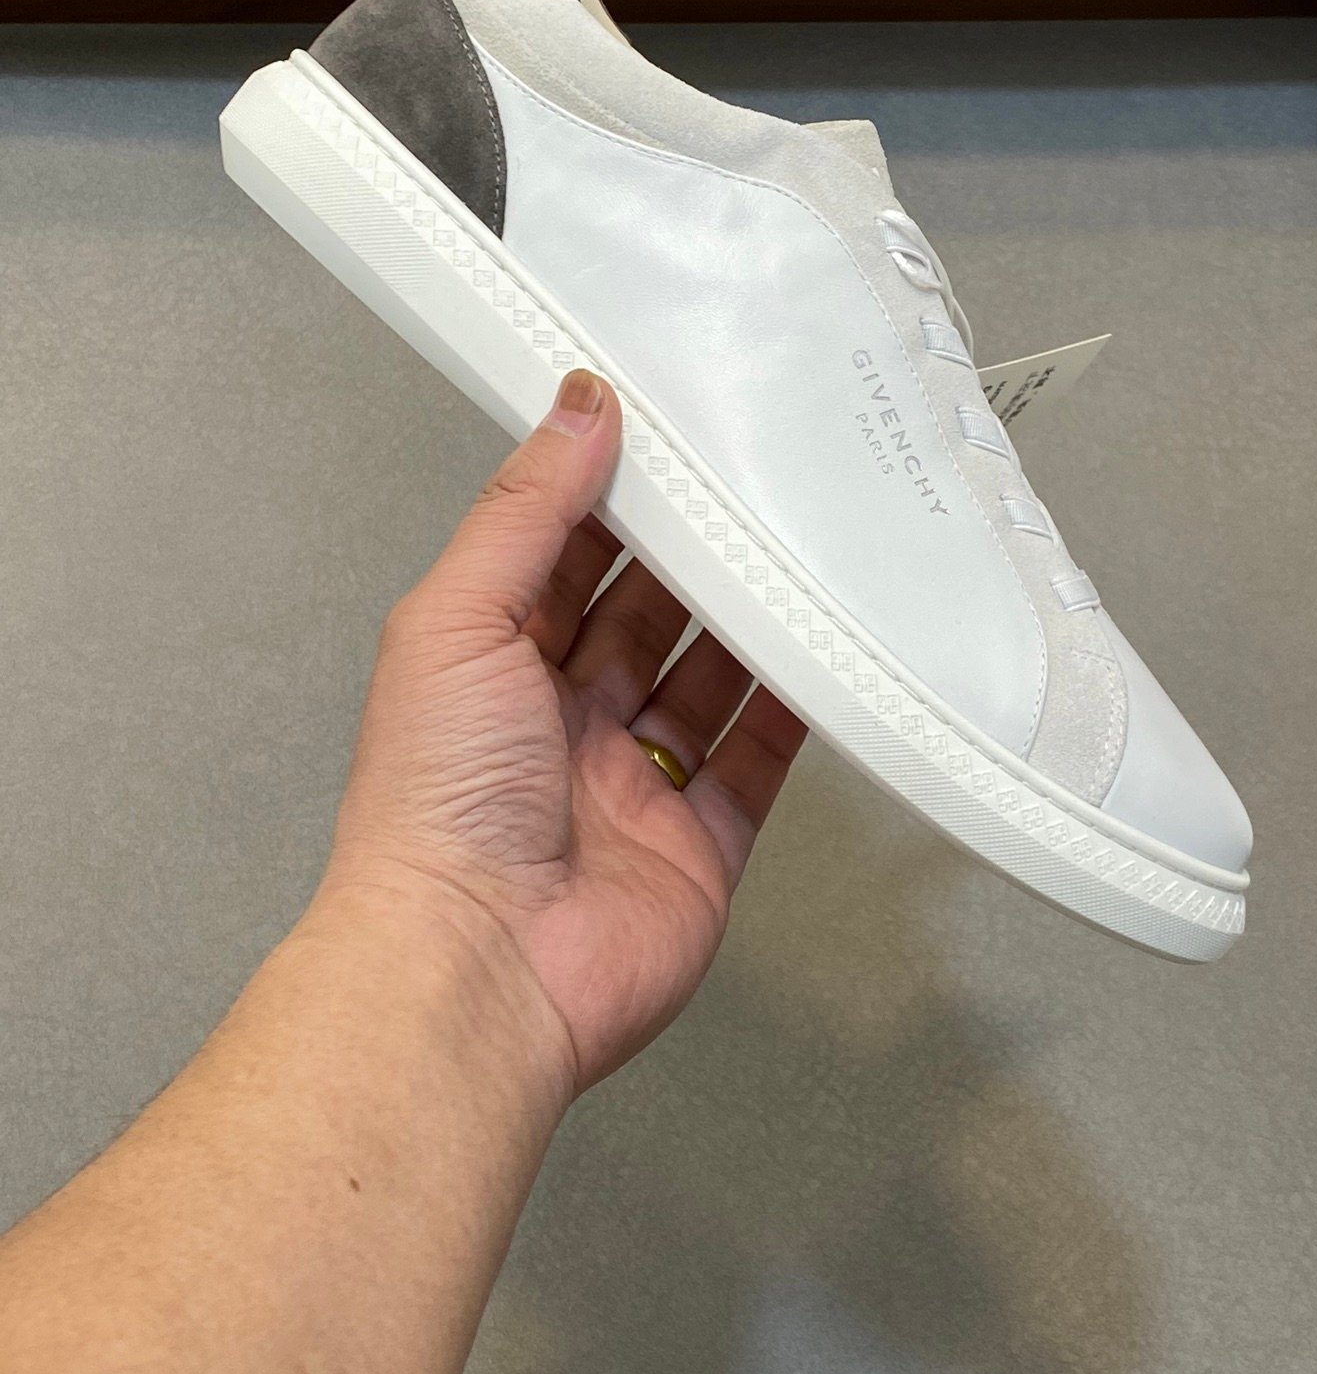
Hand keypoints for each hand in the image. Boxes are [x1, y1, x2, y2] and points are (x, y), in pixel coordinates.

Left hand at [324, 369, 807, 1096]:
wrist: (479, 965)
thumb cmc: (435, 802)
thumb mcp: (458, 618)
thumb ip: (523, 512)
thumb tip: (576, 408)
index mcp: (491, 668)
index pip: (563, 561)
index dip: (611, 501)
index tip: (667, 437)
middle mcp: (559, 725)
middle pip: (645, 618)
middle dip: (693, 558)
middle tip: (752, 489)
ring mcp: (632, 787)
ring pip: (708, 683)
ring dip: (750, 624)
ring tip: (801, 553)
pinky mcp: (698, 846)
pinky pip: (759, 765)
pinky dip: (796, 712)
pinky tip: (824, 657)